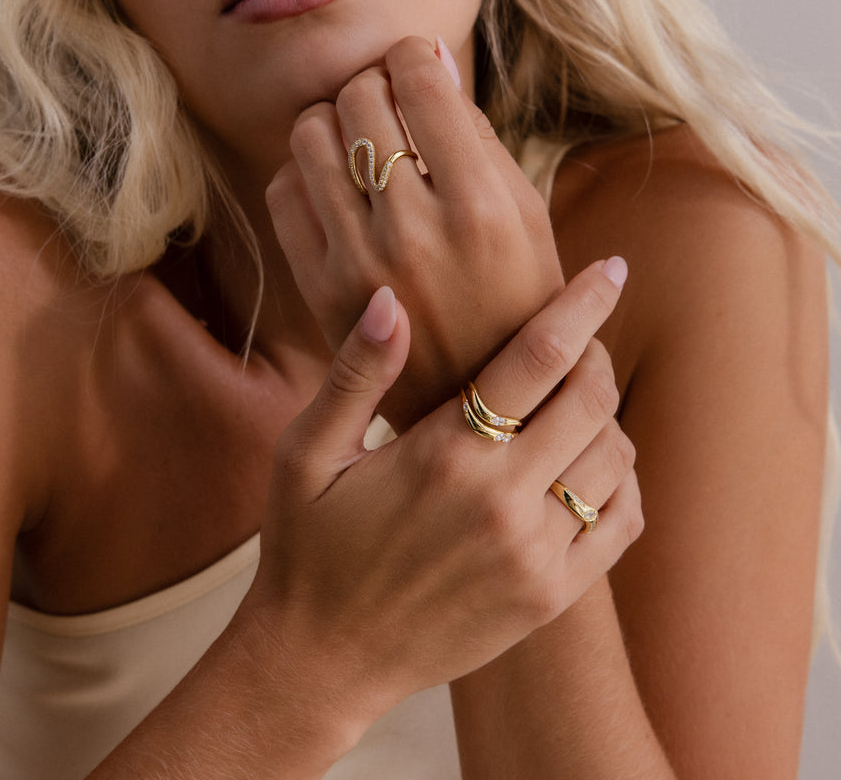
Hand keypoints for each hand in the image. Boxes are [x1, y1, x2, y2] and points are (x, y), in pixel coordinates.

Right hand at [243, 260, 639, 729]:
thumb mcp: (306, 453)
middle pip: (592, 399)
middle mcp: (501, 503)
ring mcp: (534, 556)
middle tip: (576, 340)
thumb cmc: (307, 547)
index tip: (611, 268)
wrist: (322, 659)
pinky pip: (621, 522)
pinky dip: (618, 480)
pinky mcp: (550, 597)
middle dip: (595, 354)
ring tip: (568, 402)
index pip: (540, 357)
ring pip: (614, 456)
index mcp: (444, 455)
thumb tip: (389, 299)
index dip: (582, 304)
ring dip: (604, 415)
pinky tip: (583, 465)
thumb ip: (355, 374)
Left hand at [267, 36, 563, 428]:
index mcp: (481, 208)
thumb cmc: (515, 299)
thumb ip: (477, 136)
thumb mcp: (525, 217)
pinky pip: (283, 189)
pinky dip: (305, 172)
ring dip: (334, 121)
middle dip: (376, 85)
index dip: (415, 56)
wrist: (475, 405)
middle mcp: (413, 232)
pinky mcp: (318, 286)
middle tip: (393, 107)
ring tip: (361, 143)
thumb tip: (428, 56)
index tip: (419, 66)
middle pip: (359, 97)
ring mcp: (357, 262)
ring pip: (309, 132)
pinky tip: (337, 187)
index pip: (422, 81)